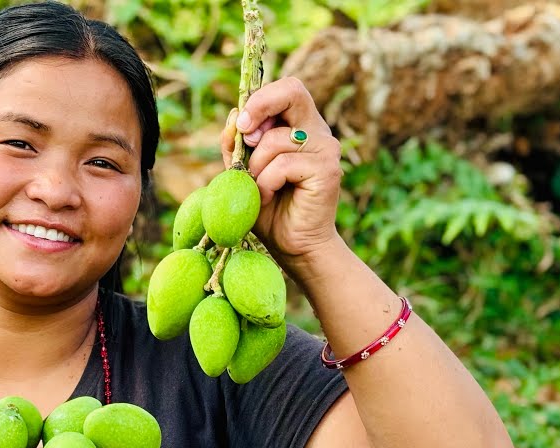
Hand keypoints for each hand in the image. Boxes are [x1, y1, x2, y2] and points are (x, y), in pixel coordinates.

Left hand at [218, 77, 344, 259]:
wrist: (295, 247)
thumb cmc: (270, 211)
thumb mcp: (243, 172)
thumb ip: (237, 146)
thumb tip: (232, 117)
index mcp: (299, 126)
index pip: (286, 89)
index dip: (259, 99)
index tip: (240, 124)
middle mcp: (316, 131)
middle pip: (293, 90)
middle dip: (259, 106)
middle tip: (245, 135)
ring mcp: (325, 148)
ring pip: (275, 139)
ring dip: (255, 167)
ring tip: (259, 189)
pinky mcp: (327, 169)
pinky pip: (282, 164)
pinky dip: (266, 182)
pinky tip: (269, 198)